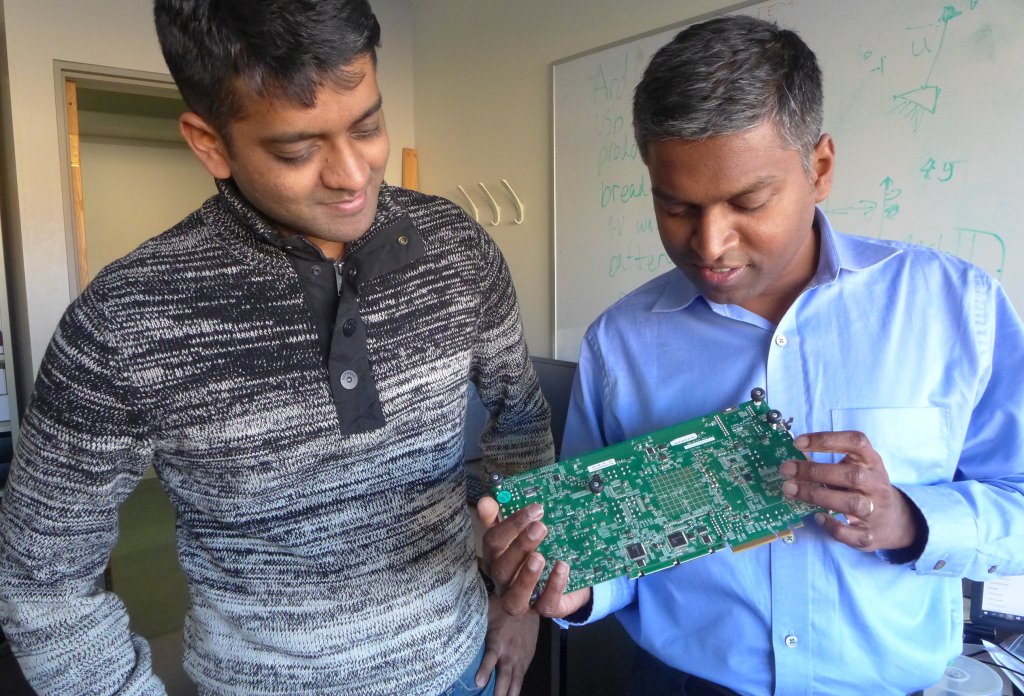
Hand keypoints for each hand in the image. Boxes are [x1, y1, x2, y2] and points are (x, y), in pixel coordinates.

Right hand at [476, 497, 591, 617]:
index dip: (510, 525)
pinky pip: (545, 603)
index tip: (534, 509)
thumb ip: (502, 517)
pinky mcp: (542, 609)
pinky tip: (562, 567)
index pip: (493, 542)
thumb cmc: (535, 553)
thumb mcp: (520, 535)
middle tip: (540, 527)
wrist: (564, 579)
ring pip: (516, 594)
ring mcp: (521, 599)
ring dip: (527, 576)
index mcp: (495, 558)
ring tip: (540, 557)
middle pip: (503, 567)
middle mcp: (503, 581)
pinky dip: (554, 586)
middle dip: (520, 546)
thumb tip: (486, 501)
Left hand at [476, 596, 537, 695]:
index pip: (491, 657)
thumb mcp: (486, 612)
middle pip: (505, 676)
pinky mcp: (527, 659)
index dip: (485, 670)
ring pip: (516, 681)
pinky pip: (521, 677)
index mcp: (498, 640)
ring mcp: (520, 658)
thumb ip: (474, 625)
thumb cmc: (502, 607)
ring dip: (509, 694)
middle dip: (499, 692)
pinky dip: (516, 688)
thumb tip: (453, 628)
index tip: (478, 683)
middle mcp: (510, 652)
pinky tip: (511, 695)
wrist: (529, 604)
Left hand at [780, 431, 918, 551]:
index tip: (798, 442)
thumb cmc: (864, 487)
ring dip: (817, 496)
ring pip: (852, 503)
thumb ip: (832, 464)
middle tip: (786, 469)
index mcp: (871, 462)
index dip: (827, 439)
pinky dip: (833, 526)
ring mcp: (876, 510)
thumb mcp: (856, 468)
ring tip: (790, 489)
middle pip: (851, 475)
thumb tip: (793, 463)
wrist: (894, 520)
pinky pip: (853, 533)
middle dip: (815, 471)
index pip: (856, 442)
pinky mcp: (870, 535)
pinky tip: (817, 518)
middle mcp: (876, 484)